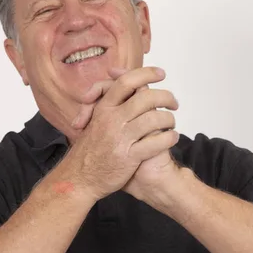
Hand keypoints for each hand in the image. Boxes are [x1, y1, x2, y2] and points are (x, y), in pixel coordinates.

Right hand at [60, 66, 178, 201]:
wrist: (79, 178)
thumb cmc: (88, 149)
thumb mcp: (93, 120)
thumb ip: (107, 101)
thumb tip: (117, 77)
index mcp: (104, 108)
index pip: (126, 82)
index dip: (146, 73)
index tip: (161, 74)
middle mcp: (112, 119)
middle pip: (146, 97)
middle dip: (165, 97)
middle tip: (174, 103)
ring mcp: (121, 137)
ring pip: (154, 118)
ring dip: (169, 119)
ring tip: (172, 124)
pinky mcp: (129, 156)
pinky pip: (156, 143)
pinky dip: (169, 138)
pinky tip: (172, 138)